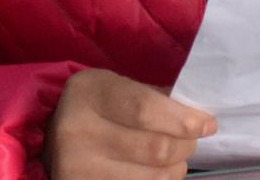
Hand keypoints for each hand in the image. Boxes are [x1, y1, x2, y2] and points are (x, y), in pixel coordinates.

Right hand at [44, 68, 216, 179]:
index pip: (145, 109)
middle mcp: (76, 131)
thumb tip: (199, 118)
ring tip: (175, 159)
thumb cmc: (96, 110)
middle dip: (185, 146)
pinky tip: (156, 173)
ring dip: (176, 169)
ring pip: (154, 178)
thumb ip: (154, 98)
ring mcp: (77, 169)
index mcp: (88, 92)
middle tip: (191, 141)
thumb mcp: (116, 89)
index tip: (208, 124)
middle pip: (155, 147)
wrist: (52, 143)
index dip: (182, 119)